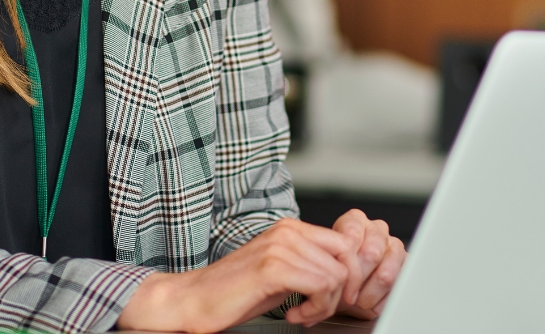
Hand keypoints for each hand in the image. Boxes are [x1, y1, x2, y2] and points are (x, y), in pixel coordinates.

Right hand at [117, 217, 359, 331]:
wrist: (195, 299)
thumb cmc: (235, 291)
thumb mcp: (281, 272)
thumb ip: (309, 264)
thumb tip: (344, 274)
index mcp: (291, 228)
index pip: (345, 243)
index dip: (350, 275)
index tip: (338, 298)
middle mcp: (288, 231)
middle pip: (346, 260)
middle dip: (340, 293)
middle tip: (318, 311)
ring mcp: (280, 246)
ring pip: (335, 276)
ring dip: (324, 305)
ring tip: (301, 315)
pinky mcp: (273, 267)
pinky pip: (320, 287)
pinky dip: (314, 309)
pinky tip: (294, 316)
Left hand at [331, 209, 406, 318]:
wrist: (346, 293)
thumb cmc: (335, 275)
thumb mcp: (327, 265)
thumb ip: (332, 261)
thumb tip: (338, 269)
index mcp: (355, 220)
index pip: (352, 237)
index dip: (345, 265)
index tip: (339, 282)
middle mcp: (377, 229)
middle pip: (372, 254)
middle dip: (358, 280)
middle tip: (349, 295)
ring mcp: (394, 246)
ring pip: (386, 275)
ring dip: (369, 295)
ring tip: (359, 300)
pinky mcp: (407, 266)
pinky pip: (397, 289)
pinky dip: (381, 302)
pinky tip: (372, 302)